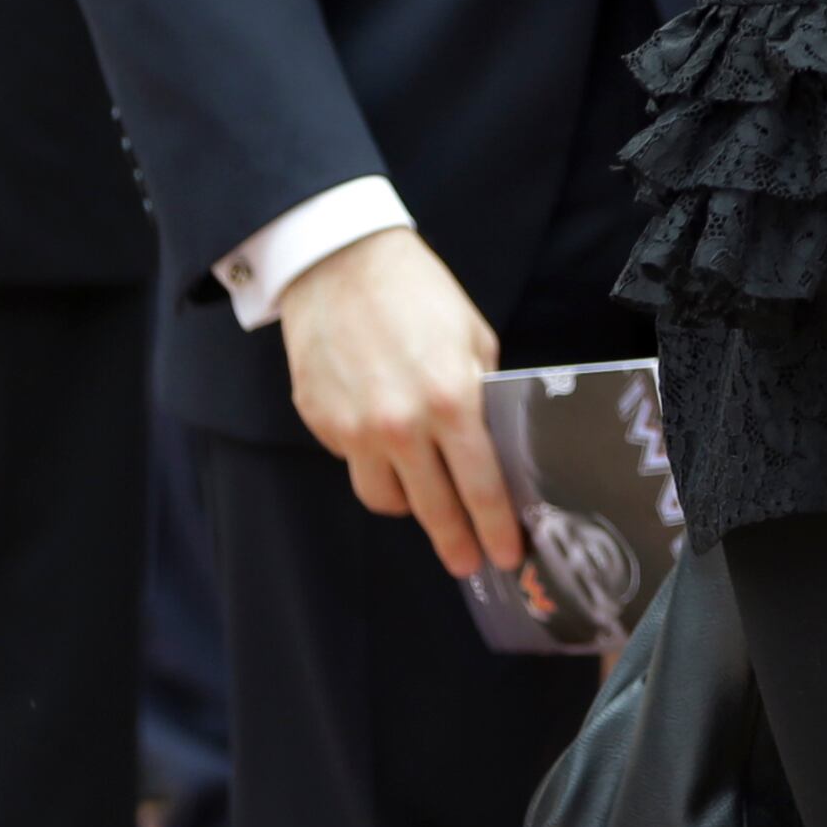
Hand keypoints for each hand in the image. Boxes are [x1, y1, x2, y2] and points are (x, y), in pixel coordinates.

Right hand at [277, 227, 521, 577]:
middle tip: (467, 563)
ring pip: (384, 498)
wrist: (339, 262)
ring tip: (424, 496)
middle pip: (431, 509)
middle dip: (455, 543)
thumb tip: (490, 440)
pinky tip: (384, 441)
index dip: (495, 527)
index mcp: (450, 400)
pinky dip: (373, 463)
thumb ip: (481, 394)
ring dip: (408, 503)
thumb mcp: (472, 337)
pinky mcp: (320, 424)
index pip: (480, 486)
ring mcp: (354, 430)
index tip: (506, 555)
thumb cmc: (416, 292)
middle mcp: (401, 426)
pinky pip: (353, 464)